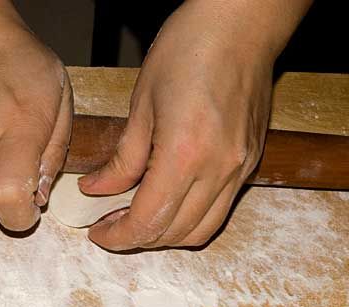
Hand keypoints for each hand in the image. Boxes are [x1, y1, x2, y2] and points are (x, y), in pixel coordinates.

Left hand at [78, 0, 308, 249]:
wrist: (242, 25)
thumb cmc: (190, 48)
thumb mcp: (142, 102)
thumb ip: (123, 157)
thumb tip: (98, 190)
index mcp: (185, 154)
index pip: (148, 221)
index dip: (119, 236)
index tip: (99, 233)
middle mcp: (218, 170)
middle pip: (174, 233)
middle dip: (139, 238)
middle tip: (111, 224)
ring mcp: (239, 169)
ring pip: (201, 230)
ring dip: (167, 234)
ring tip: (140, 217)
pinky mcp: (250, 163)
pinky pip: (220, 209)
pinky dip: (192, 217)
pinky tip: (170, 199)